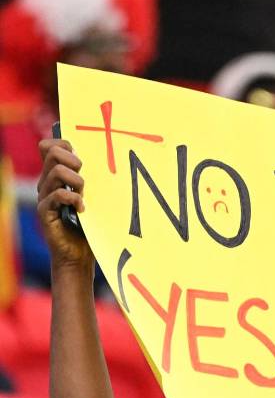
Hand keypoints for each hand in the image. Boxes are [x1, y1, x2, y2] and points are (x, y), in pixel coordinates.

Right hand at [37, 138, 92, 268]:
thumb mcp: (93, 196)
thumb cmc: (90, 225)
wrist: (79, 254)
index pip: (49, 146)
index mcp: (56, 175)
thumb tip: (107, 158)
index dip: (63, 143)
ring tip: (85, 195)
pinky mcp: (44, 212)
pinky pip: (57, 194)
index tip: (81, 158)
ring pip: (56, 171)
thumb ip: (92, 178)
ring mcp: (44, 196)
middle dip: (73, 159)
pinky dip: (74, 198)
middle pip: (51, 152)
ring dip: (77, 180)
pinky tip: (82, 209)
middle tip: (85, 177)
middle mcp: (46, 182)